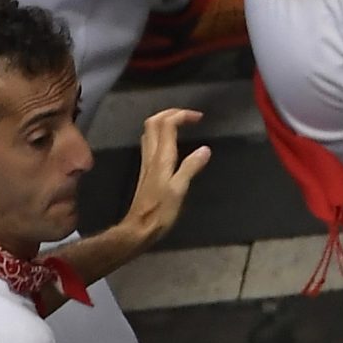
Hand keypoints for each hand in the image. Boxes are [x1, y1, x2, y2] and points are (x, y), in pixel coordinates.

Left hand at [117, 108, 211, 253]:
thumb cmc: (160, 211)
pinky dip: (162, 135)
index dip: (182, 115)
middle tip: (189, 116)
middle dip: (171, 113)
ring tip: (182, 124)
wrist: (138, 229)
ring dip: (165, 122)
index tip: (199, 118)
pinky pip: (151, 143)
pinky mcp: (147, 171)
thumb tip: (205, 149)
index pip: (167, 125)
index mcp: (161, 158)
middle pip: (153, 123)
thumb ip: (191, 168)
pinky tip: (171, 143)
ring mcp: (147, 163)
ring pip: (150, 132)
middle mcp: (151, 156)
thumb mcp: (179, 190)